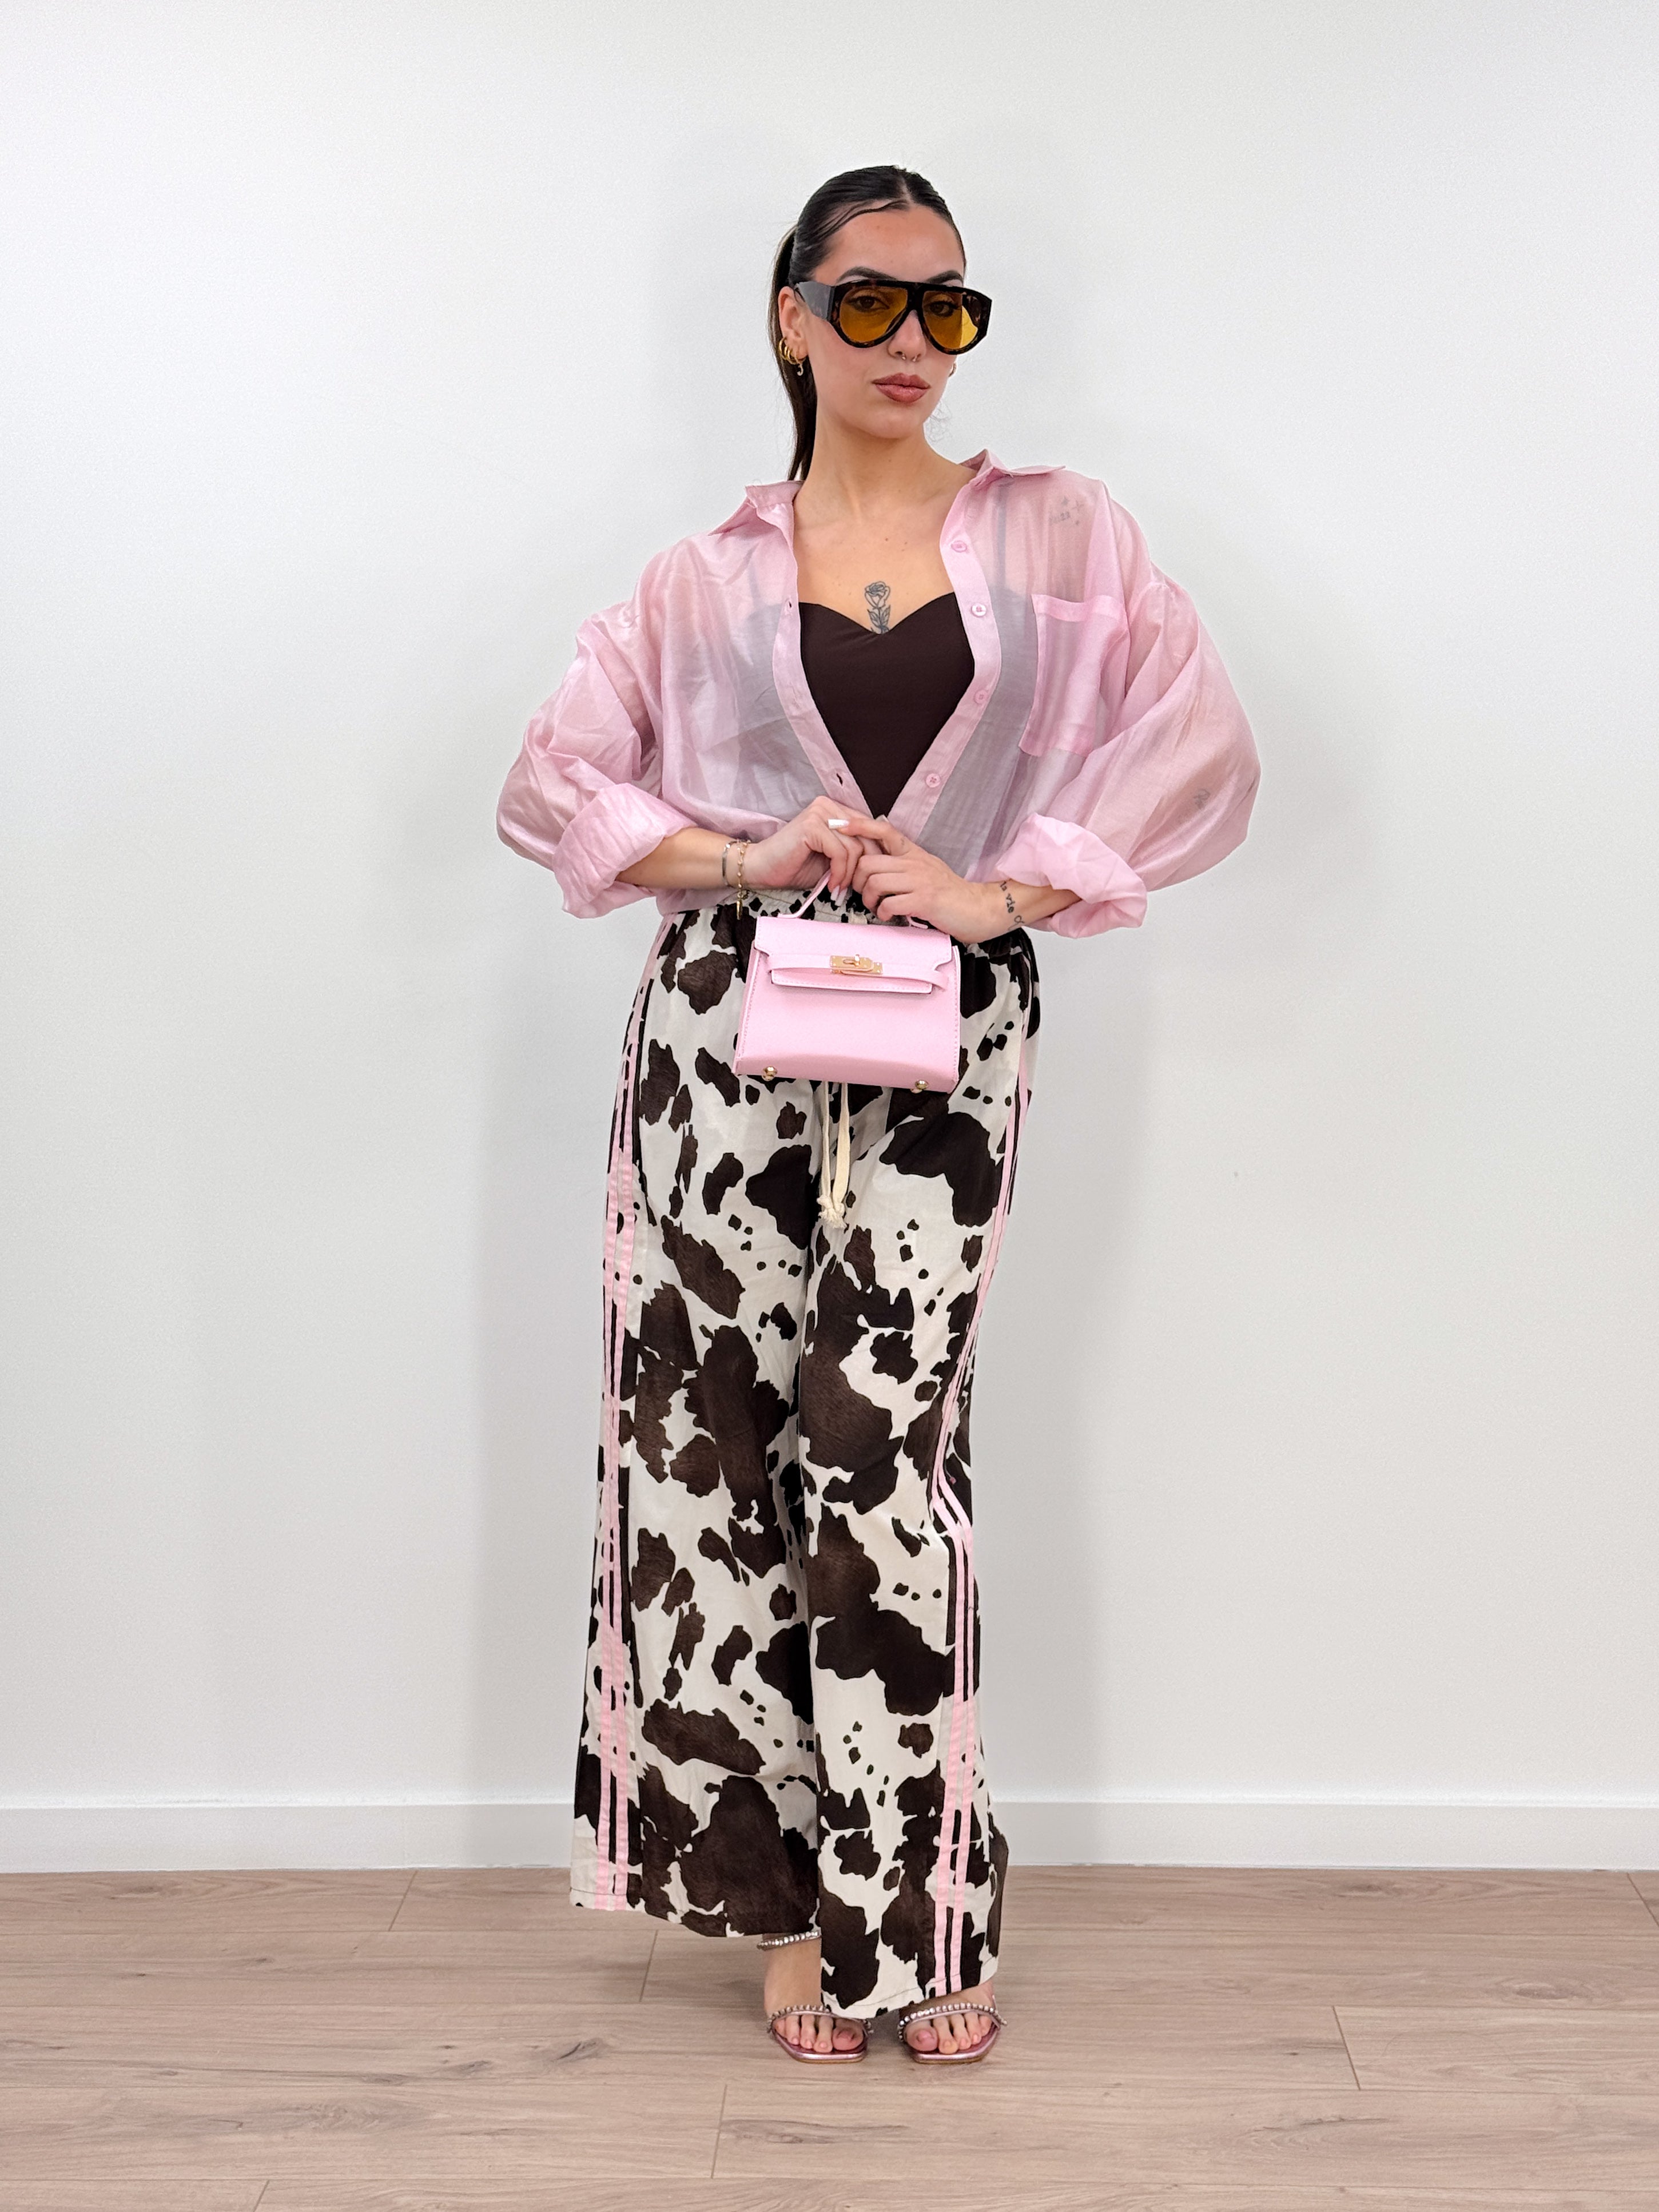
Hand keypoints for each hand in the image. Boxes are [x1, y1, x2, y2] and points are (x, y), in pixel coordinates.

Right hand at [743, 796, 883, 893]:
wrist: (763, 869)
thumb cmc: (796, 865)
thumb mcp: (832, 858)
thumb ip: (852, 852)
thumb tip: (881, 860)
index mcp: (835, 809)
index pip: (868, 829)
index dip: (873, 856)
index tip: (865, 879)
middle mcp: (828, 805)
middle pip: (865, 837)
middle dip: (863, 867)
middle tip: (854, 888)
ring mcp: (819, 812)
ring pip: (854, 847)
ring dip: (849, 874)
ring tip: (839, 889)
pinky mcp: (811, 825)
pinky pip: (840, 852)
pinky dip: (839, 873)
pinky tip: (831, 885)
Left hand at [849, 819, 1006, 941]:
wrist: (977, 908)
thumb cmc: (949, 893)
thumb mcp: (926, 869)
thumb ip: (903, 864)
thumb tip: (876, 863)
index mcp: (914, 853)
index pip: (884, 830)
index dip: (861, 826)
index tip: (841, 826)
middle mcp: (915, 862)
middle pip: (869, 862)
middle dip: (858, 882)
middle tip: (864, 894)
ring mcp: (920, 880)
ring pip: (875, 882)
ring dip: (869, 900)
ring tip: (877, 908)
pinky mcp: (924, 900)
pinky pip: (890, 903)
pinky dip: (884, 913)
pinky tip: (890, 916)